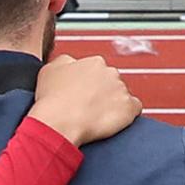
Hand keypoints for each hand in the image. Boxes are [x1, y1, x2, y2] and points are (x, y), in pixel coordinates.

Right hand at [26, 54, 140, 145]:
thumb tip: (72, 63)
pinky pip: (135, 108)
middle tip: (88, 107)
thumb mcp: (50, 69)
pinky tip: (114, 121)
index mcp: (94, 62)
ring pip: (121, 95)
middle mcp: (111, 72)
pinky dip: (127, 114)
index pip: (97, 71)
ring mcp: (121, 90)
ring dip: (113, 104)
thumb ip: (66, 62)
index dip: (88, 85)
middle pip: (111, 82)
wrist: (59, 122)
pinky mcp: (129, 108)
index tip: (81, 96)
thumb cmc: (52, 99)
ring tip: (97, 118)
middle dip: (102, 93)